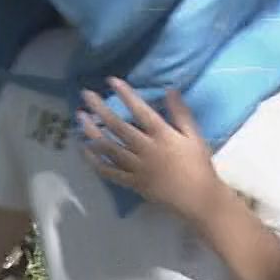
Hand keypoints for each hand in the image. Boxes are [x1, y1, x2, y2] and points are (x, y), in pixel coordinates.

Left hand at [79, 79, 222, 216]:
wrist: (198, 198)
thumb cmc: (198, 165)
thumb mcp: (194, 136)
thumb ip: (181, 113)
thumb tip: (170, 90)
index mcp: (163, 136)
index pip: (141, 111)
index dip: (126, 95)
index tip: (112, 81)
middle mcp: (146, 150)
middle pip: (118, 127)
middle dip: (100, 109)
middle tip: (86, 94)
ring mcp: (136, 167)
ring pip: (109, 148)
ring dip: (92, 131)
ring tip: (80, 117)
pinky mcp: (132, 183)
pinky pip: (109, 171)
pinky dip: (95, 161)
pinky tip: (84, 149)